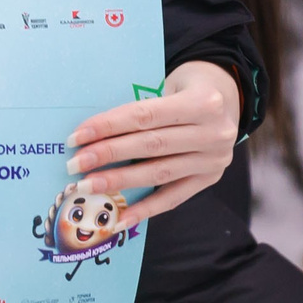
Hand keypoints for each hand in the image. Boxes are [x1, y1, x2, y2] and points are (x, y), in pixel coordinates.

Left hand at [65, 60, 239, 226]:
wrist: (227, 98)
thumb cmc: (185, 88)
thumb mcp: (169, 83)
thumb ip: (141, 106)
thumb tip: (92, 132)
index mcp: (202, 101)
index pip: (145, 115)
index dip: (109, 126)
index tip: (78, 136)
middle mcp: (213, 132)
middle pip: (150, 145)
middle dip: (108, 155)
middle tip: (75, 164)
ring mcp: (214, 160)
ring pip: (159, 173)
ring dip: (120, 182)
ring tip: (89, 187)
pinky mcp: (209, 180)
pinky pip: (173, 198)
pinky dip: (145, 209)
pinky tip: (120, 218)